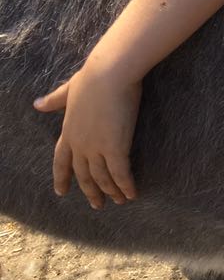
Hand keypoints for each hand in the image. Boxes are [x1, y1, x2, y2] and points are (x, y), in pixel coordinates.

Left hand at [33, 68, 140, 208]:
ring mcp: (97, 147)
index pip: (61, 160)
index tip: (61, 191)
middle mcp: (80, 144)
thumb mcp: (69, 89)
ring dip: (110, 192)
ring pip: (102, 177)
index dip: (62, 177)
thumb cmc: (93, 77)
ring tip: (118, 202)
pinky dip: (126, 186)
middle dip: (90, 191)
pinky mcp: (116, 147)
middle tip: (97, 205)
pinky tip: (132, 194)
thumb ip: (55, 100)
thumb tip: (36, 104)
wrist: (109, 74)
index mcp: (68, 130)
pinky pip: (120, 173)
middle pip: (83, 175)